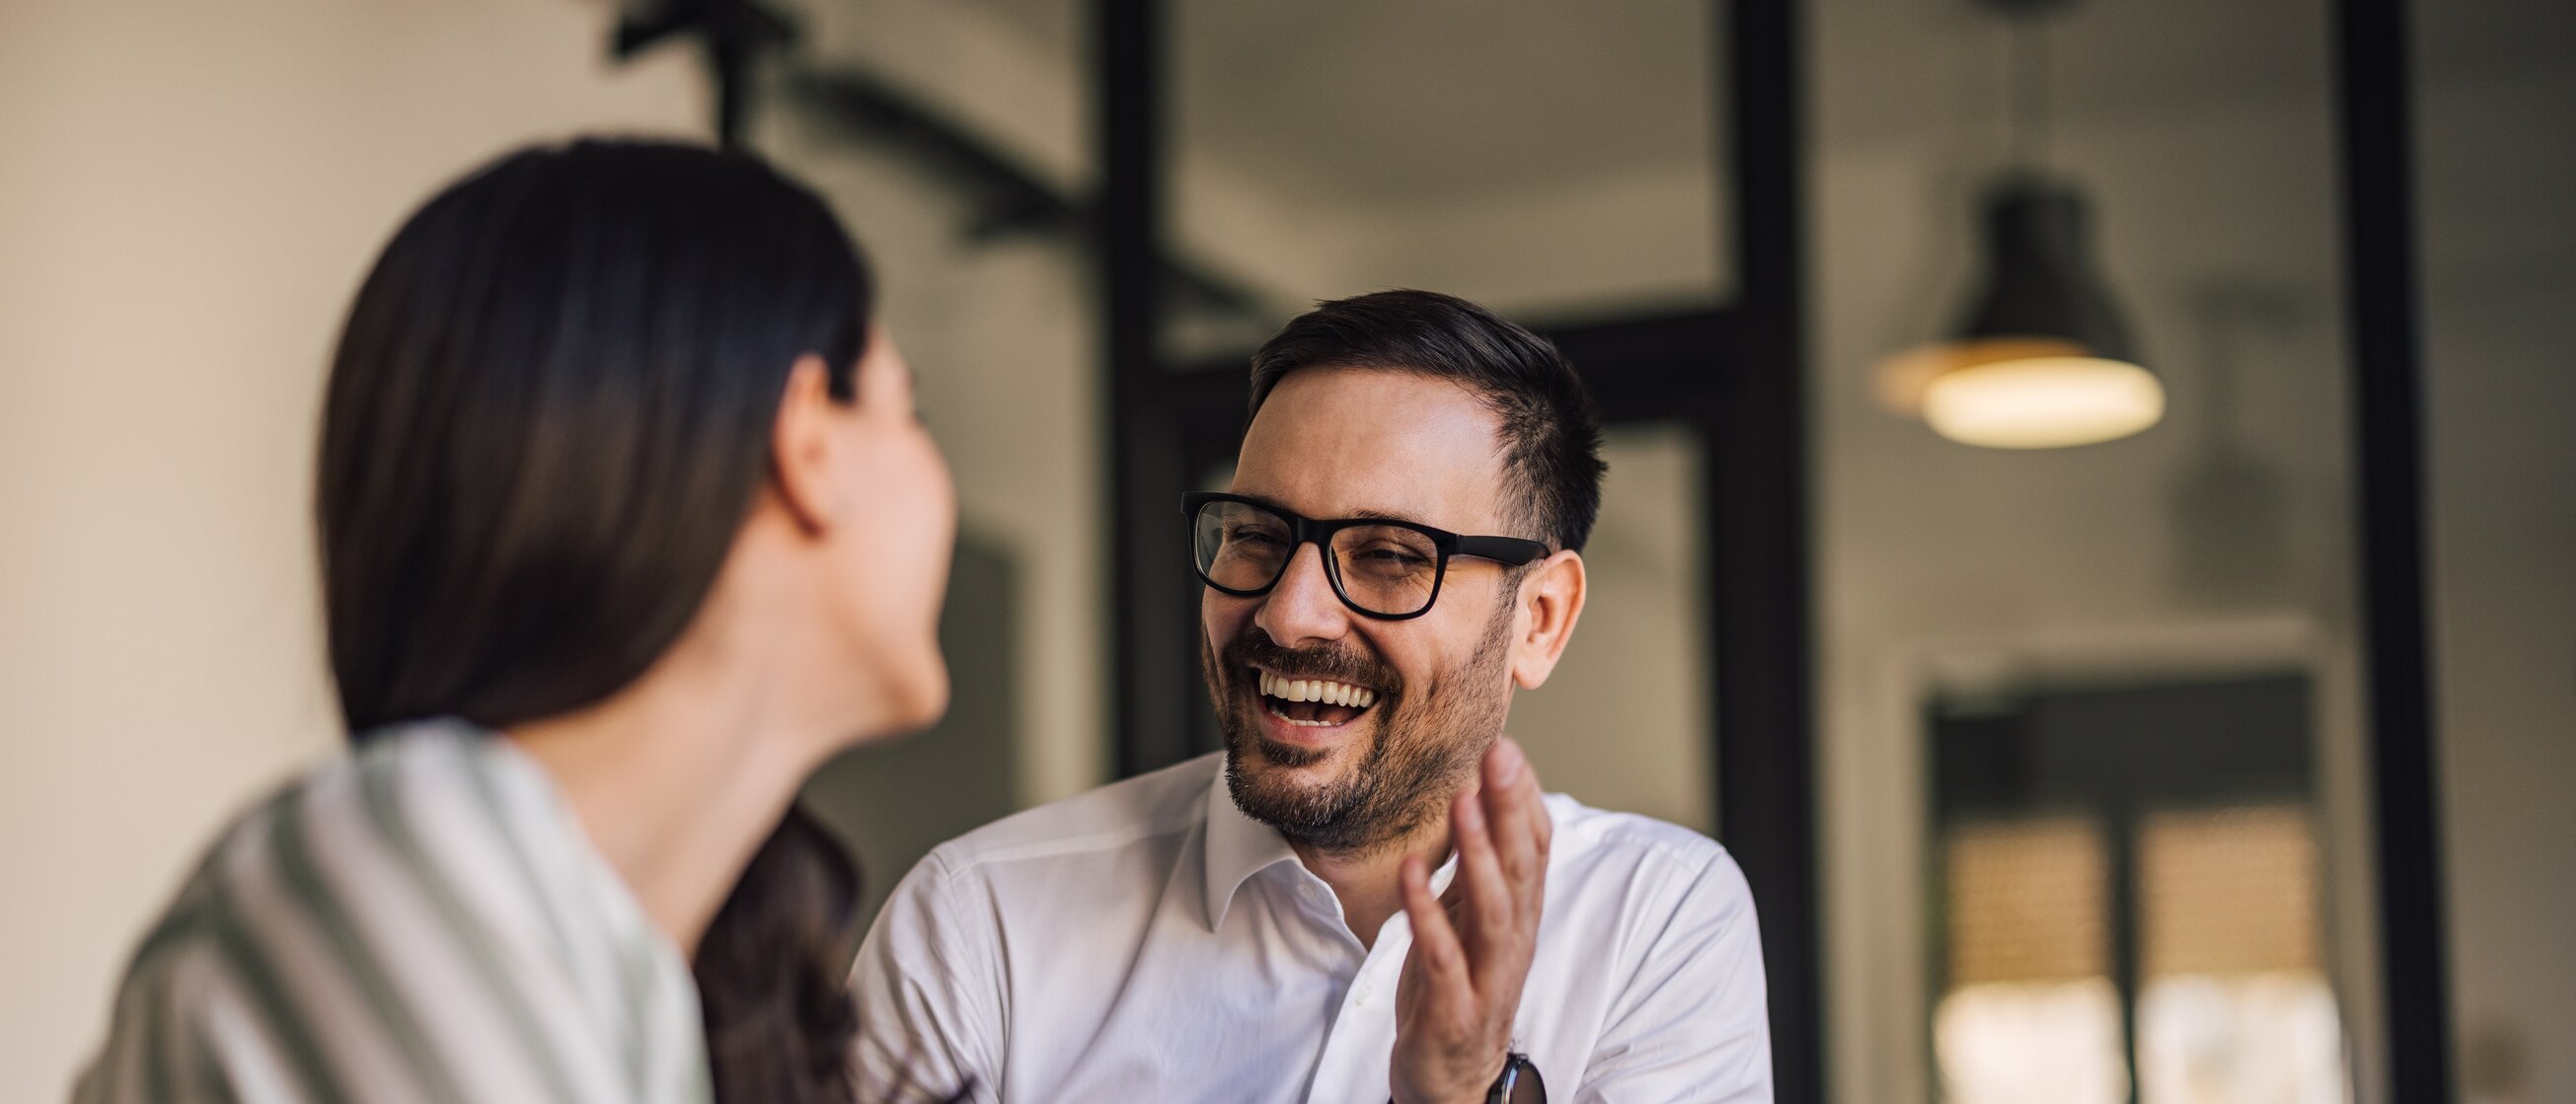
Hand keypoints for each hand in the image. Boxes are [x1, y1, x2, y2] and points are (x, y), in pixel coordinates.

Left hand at [1390, 738, 1551, 1103]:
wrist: (1449, 1077)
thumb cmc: (1458, 986)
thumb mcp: (1469, 917)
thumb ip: (1478, 863)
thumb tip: (1480, 793)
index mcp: (1519, 915)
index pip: (1536, 848)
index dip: (1524, 798)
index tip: (1506, 745)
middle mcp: (1513, 941)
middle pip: (1522, 868)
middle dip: (1511, 810)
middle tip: (1499, 755)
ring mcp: (1487, 976)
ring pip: (1494, 910)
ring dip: (1481, 855)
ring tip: (1463, 805)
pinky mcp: (1454, 1008)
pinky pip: (1442, 956)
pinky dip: (1427, 913)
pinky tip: (1412, 872)